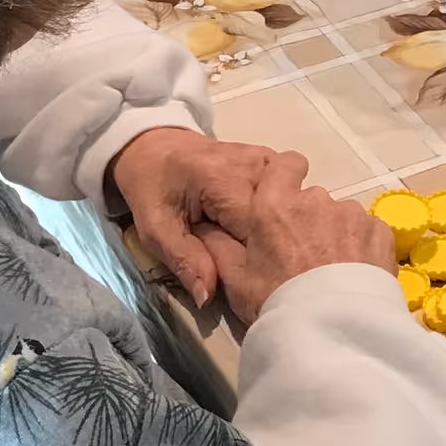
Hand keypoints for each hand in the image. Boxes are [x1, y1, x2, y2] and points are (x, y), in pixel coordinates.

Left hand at [109, 129, 280, 305]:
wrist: (155, 147)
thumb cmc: (152, 187)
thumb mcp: (156, 230)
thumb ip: (185, 261)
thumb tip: (208, 298)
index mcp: (223, 179)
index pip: (261, 230)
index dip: (256, 258)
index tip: (245, 273)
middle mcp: (254, 164)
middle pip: (283, 216)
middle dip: (272, 242)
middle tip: (248, 256)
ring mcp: (267, 159)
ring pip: (293, 203)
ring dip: (278, 225)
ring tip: (253, 238)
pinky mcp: (273, 160)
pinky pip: (290, 190)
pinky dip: (279, 209)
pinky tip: (259, 220)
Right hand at [195, 150, 394, 329]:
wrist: (328, 330)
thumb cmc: (276, 303)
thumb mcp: (235, 279)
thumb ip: (218, 245)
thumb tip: (208, 225)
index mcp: (275, 205)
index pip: (285, 165)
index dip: (286, 177)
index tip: (286, 198)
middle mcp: (315, 201)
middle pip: (312, 200)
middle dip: (308, 221)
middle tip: (303, 258)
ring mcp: (351, 215)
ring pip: (341, 217)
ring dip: (336, 235)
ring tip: (331, 272)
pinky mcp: (378, 233)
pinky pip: (368, 232)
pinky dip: (362, 248)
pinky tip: (354, 273)